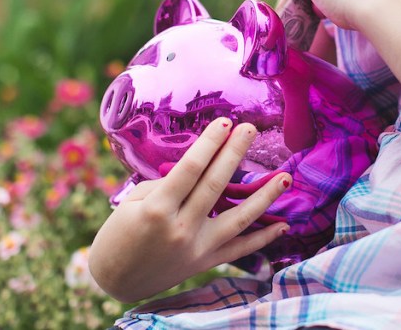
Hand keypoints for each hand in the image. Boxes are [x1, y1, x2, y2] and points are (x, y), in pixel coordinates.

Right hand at [87, 119, 291, 302]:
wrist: (115, 279)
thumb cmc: (118, 233)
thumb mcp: (132, 202)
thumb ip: (165, 185)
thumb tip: (198, 170)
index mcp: (158, 208)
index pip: (191, 168)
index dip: (210, 143)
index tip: (225, 123)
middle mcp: (181, 227)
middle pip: (216, 185)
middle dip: (234, 154)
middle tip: (251, 130)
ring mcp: (197, 248)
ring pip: (239, 219)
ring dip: (264, 197)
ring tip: (285, 177)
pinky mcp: (206, 262)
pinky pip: (240, 249)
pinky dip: (263, 239)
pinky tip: (283, 225)